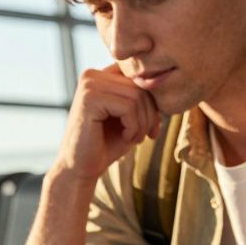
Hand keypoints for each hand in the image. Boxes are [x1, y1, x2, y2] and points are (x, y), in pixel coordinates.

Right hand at [54, 64, 161, 184]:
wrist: (81, 169)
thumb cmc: (106, 144)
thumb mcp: (129, 116)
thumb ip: (141, 96)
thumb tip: (164, 80)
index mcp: (100, 75)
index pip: (138, 76)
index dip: (151, 100)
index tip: (151, 126)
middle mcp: (91, 75)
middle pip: (139, 85)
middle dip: (150, 114)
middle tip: (146, 135)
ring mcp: (89, 85)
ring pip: (136, 96)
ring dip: (143, 122)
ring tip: (135, 138)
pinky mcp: (89, 99)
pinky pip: (128, 106)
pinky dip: (134, 126)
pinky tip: (126, 138)